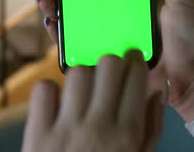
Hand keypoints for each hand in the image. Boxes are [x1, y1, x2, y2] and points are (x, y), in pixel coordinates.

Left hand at [21, 50, 163, 151]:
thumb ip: (152, 126)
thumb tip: (155, 89)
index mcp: (128, 132)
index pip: (136, 72)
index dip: (135, 60)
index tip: (132, 61)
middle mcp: (99, 125)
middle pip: (108, 62)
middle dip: (111, 63)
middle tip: (109, 75)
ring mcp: (66, 128)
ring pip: (77, 72)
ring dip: (82, 77)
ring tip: (82, 91)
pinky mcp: (37, 134)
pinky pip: (43, 90)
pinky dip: (49, 92)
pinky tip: (57, 104)